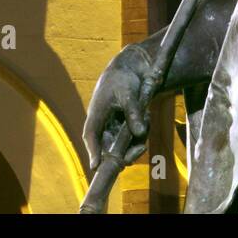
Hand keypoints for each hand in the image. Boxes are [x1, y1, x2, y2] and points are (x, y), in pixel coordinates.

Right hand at [83, 44, 153, 171]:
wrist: (131, 70)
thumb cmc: (123, 79)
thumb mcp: (128, 93)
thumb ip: (133, 113)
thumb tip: (139, 133)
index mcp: (96, 114)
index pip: (91, 136)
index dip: (92, 151)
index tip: (95, 166)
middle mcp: (102, 125)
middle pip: (107, 148)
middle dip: (123, 154)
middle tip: (140, 149)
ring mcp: (113, 128)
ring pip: (122, 147)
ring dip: (136, 140)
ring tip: (147, 117)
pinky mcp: (124, 128)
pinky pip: (132, 140)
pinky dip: (142, 133)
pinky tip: (147, 116)